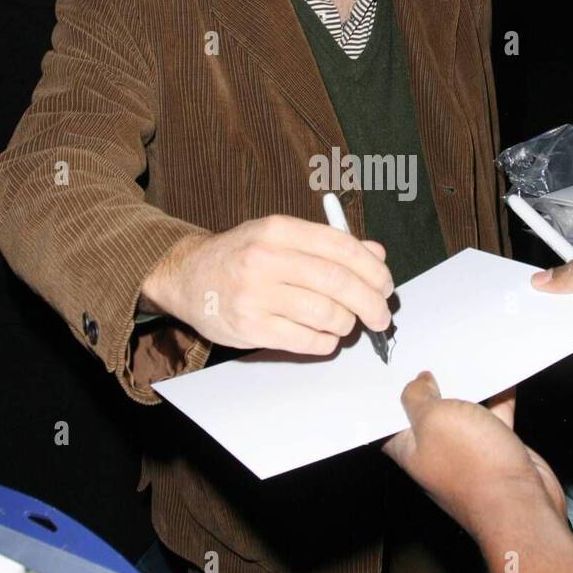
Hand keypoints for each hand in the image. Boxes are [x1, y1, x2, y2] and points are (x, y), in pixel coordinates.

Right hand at [140, 213, 393, 356]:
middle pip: (340, 283)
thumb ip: (328, 244)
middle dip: (371, 303)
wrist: (187, 276)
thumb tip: (376, 254)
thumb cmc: (241, 256)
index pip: (342, 248)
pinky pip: (306, 341)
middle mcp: (266, 259)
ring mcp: (256, 295)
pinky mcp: (250, 328)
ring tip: (345, 324)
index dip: (373, 270)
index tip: (386, 285)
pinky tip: (324, 337)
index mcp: (279, 230)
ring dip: (347, 324)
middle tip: (380, 315)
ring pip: (326, 314)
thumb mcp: (281, 236)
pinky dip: (325, 342)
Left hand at [382, 370, 566, 540]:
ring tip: (466, 358)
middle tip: (433, 357)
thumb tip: (418, 383)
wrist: (520, 504)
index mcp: (410, 450)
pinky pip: (496, 416)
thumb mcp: (432, 419)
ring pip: (465, 414)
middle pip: (429, 414)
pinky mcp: (497, 451)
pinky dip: (500, 397)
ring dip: (467, 390)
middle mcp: (437, 452)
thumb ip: (419, 398)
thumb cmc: (473, 468)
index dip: (391, 397)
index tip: (395, 371)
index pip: (391, 422)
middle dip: (432, 386)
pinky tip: (503, 376)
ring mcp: (468, 453)